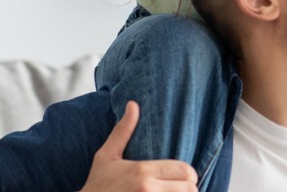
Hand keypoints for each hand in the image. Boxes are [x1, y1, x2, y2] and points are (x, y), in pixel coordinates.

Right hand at [81, 100, 197, 191]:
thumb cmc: (97, 184)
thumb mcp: (106, 157)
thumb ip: (123, 131)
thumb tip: (133, 104)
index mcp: (142, 171)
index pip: (185, 170)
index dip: (189, 174)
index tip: (183, 177)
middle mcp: (147, 189)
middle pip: (189, 188)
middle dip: (188, 188)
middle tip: (181, 188)